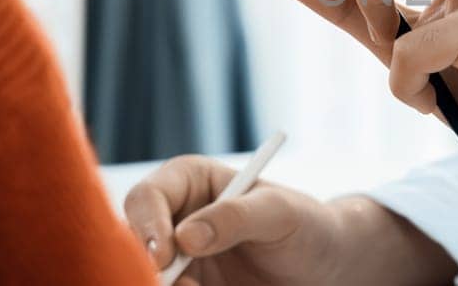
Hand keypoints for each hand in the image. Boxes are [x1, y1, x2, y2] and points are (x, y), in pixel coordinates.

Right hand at [123, 155, 457, 284]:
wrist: (324, 266)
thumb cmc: (306, 224)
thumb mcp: (280, 213)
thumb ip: (236, 216)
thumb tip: (186, 236)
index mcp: (190, 182)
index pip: (148, 196)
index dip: (147, 224)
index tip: (164, 254)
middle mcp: (175, 219)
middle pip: (133, 241)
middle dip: (146, 265)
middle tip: (171, 285)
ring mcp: (178, 258)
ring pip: (146, 274)